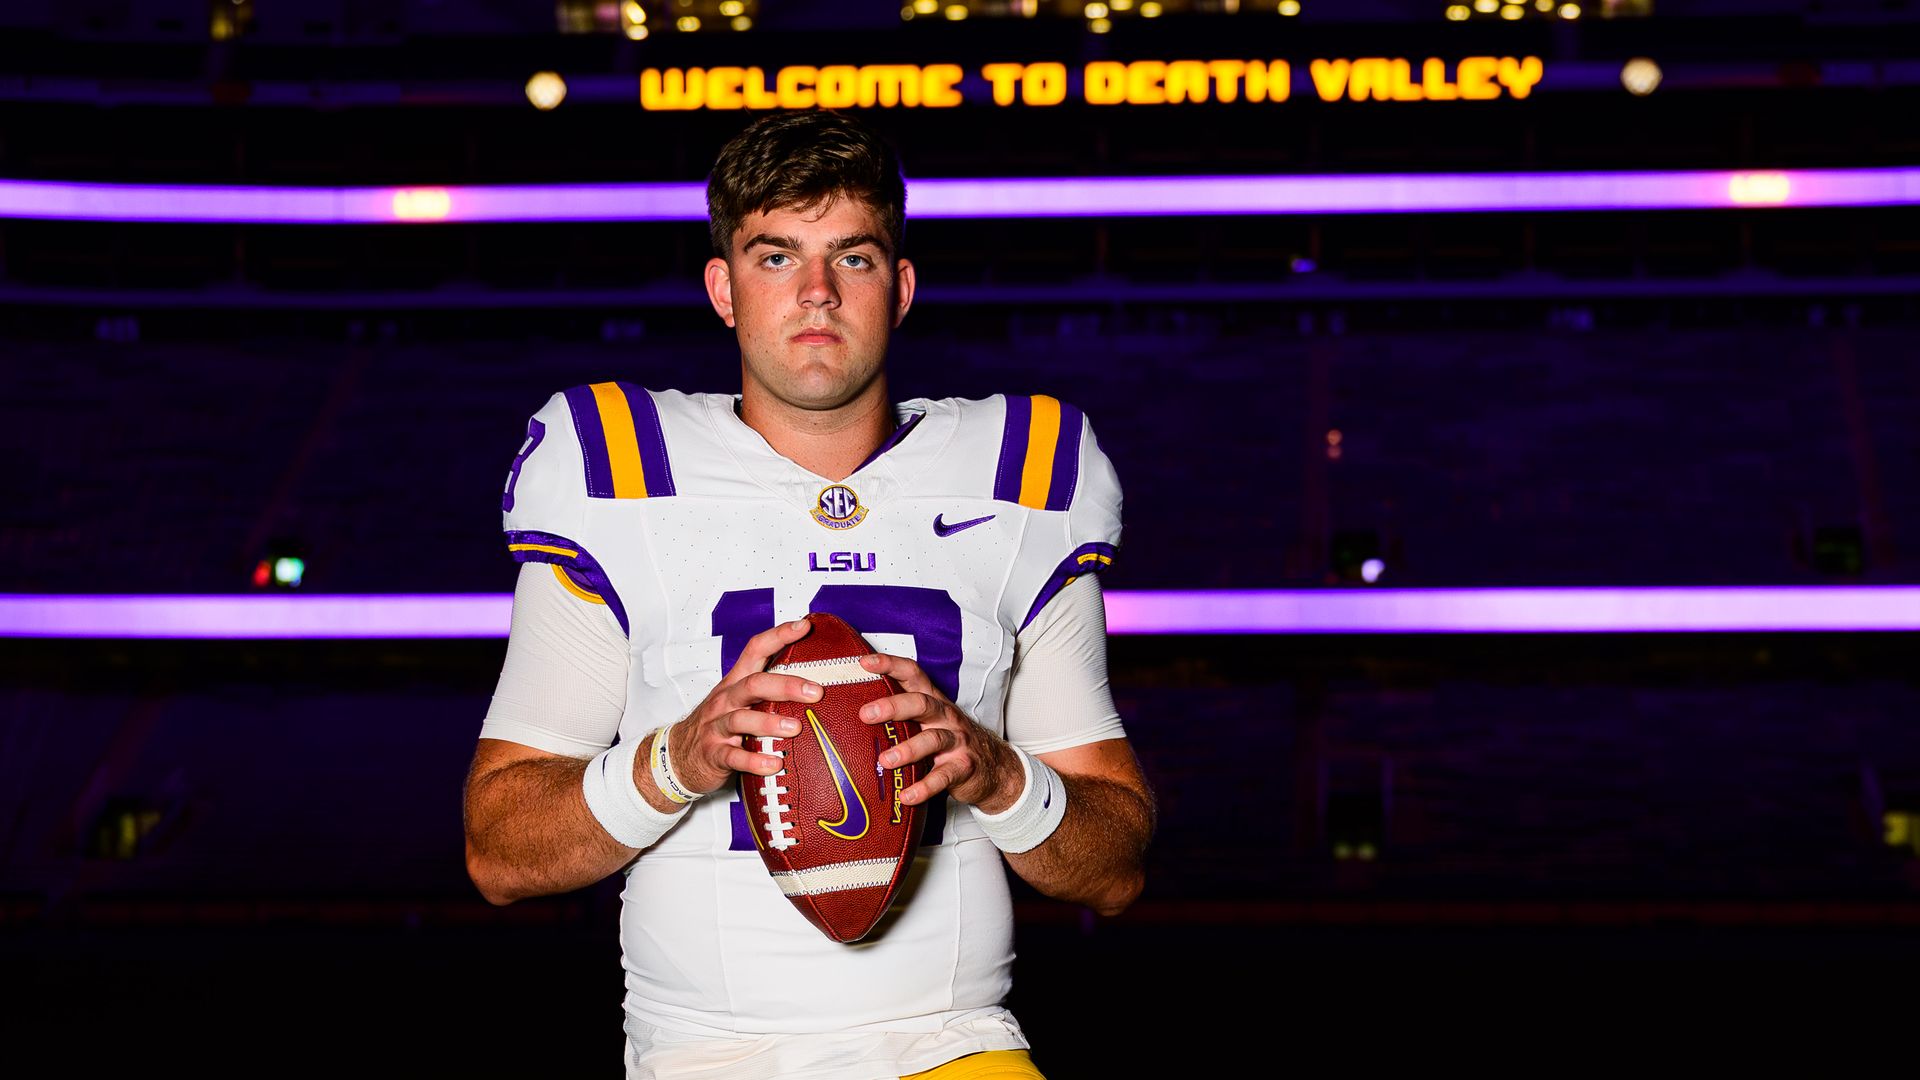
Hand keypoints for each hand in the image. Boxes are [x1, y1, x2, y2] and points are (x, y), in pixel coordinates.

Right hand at [666, 620, 823, 794]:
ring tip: (795, 728)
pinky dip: (754, 760)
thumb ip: (768, 689)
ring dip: (769, 723)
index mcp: (736, 682)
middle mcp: (726, 700)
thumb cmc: (719, 723)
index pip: (756, 650)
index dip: (779, 635)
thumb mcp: (739, 700)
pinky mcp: (714, 753)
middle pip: (753, 685)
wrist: (678, 755)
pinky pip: (733, 756)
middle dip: (785, 685)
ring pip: (741, 719)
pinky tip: (774, 763)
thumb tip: (814, 680)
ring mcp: (717, 726)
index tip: (804, 626)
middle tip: (815, 692)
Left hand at [854, 652, 1020, 813]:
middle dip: (893, 706)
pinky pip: (943, 777)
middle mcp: (945, 716)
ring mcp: (957, 741)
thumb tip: (853, 713)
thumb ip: (902, 715)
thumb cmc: (950, 741)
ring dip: (907, 749)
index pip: (913, 674)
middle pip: (921, 703)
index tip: (864, 663)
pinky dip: (924, 787)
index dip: (890, 665)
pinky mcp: (964, 767)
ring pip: (932, 739)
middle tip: (866, 714)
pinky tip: (907, 796)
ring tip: (885, 761)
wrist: (995, 768)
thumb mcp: (930, 721)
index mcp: (933, 701)